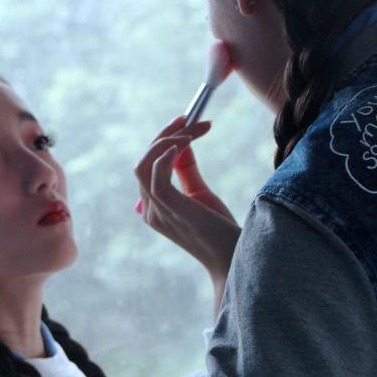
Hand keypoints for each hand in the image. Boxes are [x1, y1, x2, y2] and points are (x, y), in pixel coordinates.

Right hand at [135, 116, 240, 286]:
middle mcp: (150, 211)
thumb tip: (182, 144)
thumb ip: (187, 171)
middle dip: (165, 135)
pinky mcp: (171, 210)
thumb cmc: (220, 230)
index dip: (164, 141)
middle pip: (142, 162)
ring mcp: (158, 212)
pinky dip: (166, 155)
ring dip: (166, 141)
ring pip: (143, 165)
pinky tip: (186, 143)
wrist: (234, 257)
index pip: (147, 166)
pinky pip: (155, 176)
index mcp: (154, 208)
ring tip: (191, 129)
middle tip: (190, 119)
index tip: (189, 124)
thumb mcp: (200, 193)